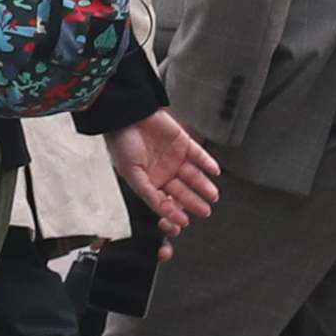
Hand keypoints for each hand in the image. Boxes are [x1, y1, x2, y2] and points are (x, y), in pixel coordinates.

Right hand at [106, 111, 221, 240]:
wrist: (127, 114)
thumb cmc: (121, 142)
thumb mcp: (130, 172)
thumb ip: (146, 191)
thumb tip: (159, 208)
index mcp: (149, 180)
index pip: (164, 201)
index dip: (174, 212)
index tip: (183, 221)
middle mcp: (163, 171)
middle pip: (182, 191)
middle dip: (193, 202)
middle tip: (205, 211)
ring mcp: (174, 157)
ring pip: (193, 175)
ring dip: (203, 186)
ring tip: (213, 195)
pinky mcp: (182, 142)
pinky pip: (198, 154)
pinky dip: (207, 162)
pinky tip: (214, 170)